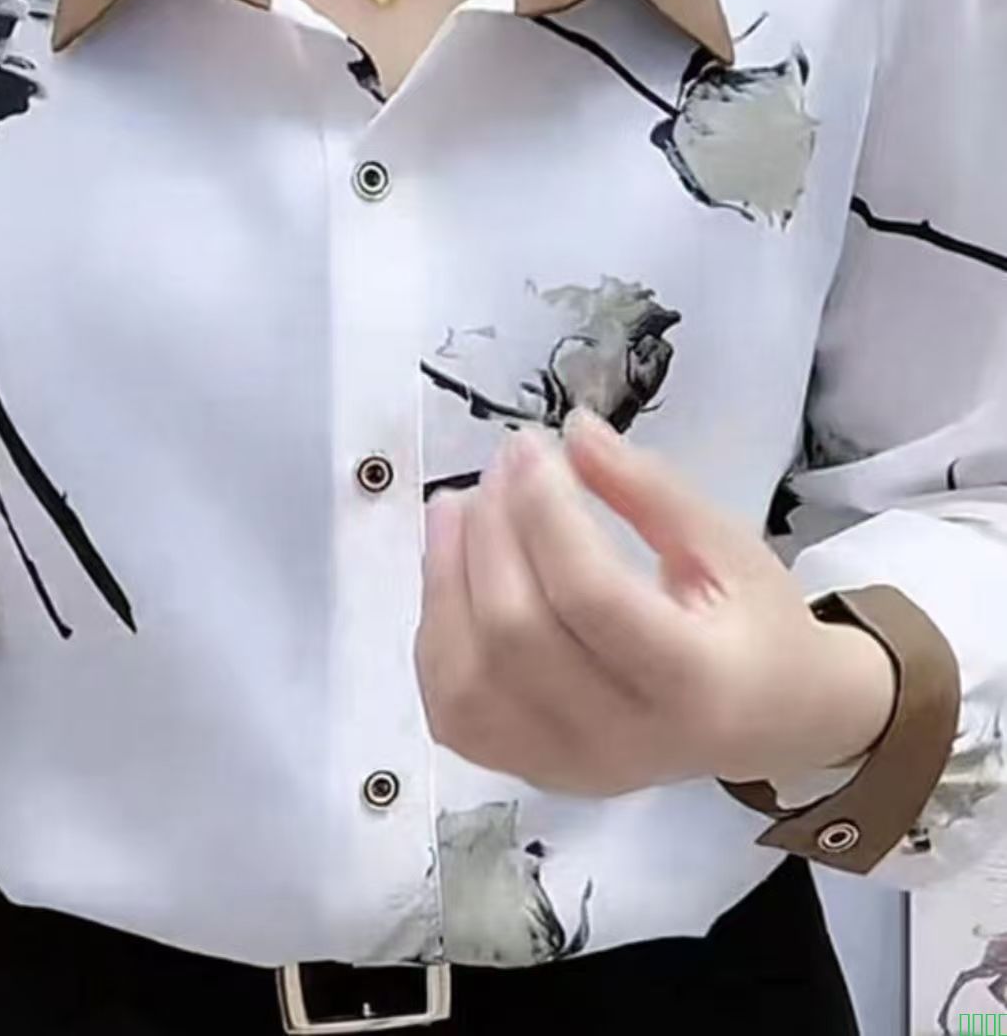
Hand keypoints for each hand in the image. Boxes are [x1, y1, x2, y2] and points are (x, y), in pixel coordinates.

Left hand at [416, 410, 895, 796]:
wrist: (768, 720)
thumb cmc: (753, 621)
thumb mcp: (726, 544)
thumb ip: (648, 489)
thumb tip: (573, 430)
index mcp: (693, 682)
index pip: (590, 593)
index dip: (544, 510)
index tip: (530, 445)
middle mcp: (624, 741)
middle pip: (517, 633)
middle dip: (492, 531)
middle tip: (500, 465)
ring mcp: (569, 768)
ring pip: (467, 680)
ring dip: (446, 577)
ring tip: (457, 506)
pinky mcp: (533, 775)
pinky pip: (454, 710)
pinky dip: (436, 633)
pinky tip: (450, 571)